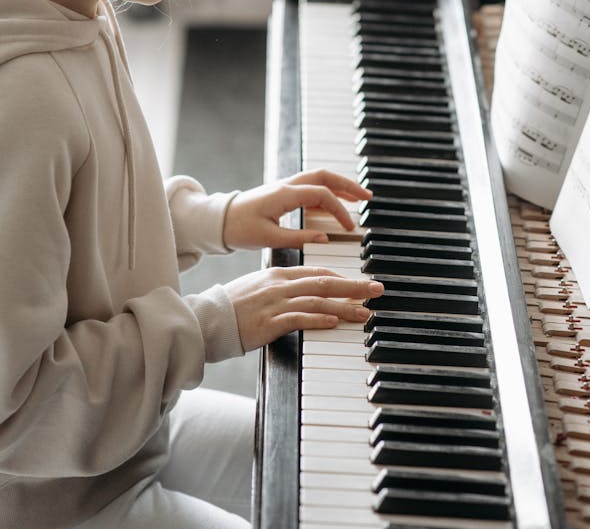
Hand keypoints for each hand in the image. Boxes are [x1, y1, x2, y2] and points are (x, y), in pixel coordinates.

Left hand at [223, 169, 370, 249]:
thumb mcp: (269, 238)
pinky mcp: (282, 192)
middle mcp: (287, 185)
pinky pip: (310, 186)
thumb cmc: (239, 229)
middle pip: (325, 176)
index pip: (322, 194)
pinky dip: (326, 191)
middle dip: (348, 185)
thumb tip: (326, 237)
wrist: (218, 221)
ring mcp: (285, 187)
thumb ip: (300, 237)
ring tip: (358, 198)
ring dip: (339, 186)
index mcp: (284, 194)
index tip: (349, 227)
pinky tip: (335, 203)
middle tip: (368, 196)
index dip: (339, 210)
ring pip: (318, 179)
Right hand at [225, 266, 383, 350]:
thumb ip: (281, 287)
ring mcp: (275, 303)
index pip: (316, 272)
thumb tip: (303, 293)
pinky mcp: (270, 323)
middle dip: (354, 286)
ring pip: (318, 301)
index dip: (341, 277)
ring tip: (365, 312)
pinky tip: (335, 322)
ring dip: (344, 306)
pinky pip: (299, 319)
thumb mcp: (259, 288)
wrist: (208, 319)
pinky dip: (319, 320)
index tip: (359, 283)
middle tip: (376, 289)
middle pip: (324, 282)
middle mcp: (280, 285)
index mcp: (278, 274)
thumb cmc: (233, 307)